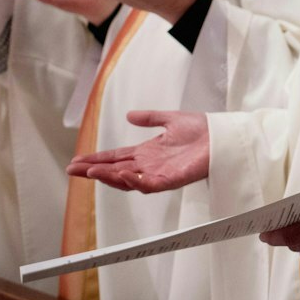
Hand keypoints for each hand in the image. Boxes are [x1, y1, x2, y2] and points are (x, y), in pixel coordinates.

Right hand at [67, 110, 208, 191]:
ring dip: (109, 177)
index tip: (77, 161)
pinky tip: (122, 174)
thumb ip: (151, 118)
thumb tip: (129, 115)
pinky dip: (136, 181)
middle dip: (94, 171)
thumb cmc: (205, 129)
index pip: (117, 157)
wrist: (226, 135)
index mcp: (149, 152)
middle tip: (73, 170)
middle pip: (116, 171)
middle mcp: (151, 165)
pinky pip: (150, 185)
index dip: (97, 159)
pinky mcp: (173, 180)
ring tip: (90, 172)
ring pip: (128, 180)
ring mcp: (160, 174)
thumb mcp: (172, 119)